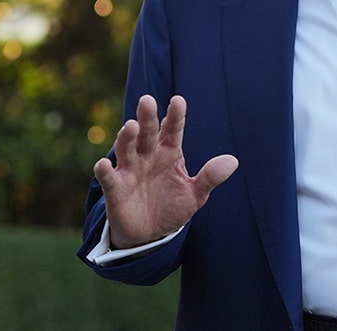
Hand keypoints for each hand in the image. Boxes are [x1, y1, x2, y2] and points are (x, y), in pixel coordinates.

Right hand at [93, 94, 238, 248]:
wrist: (150, 235)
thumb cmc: (172, 207)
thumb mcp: (195, 195)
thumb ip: (210, 177)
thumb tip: (233, 161)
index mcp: (169, 152)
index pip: (173, 130)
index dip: (175, 116)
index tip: (178, 101)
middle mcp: (148, 155)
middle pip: (147, 133)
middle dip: (147, 118)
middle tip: (147, 101)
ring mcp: (130, 170)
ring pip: (126, 148)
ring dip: (127, 137)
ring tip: (131, 126)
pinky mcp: (115, 188)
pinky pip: (108, 177)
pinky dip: (105, 170)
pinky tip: (103, 164)